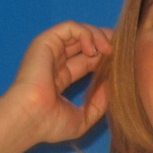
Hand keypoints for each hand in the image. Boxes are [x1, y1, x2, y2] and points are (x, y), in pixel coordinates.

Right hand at [1, 21, 113, 146]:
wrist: (30, 119)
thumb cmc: (50, 124)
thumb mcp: (83, 117)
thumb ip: (99, 102)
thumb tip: (113, 86)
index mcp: (59, 79)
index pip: (86, 62)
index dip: (104, 59)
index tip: (121, 63)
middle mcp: (54, 63)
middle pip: (84, 44)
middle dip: (105, 43)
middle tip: (122, 49)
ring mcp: (49, 51)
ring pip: (78, 33)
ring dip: (98, 36)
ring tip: (109, 50)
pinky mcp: (46, 42)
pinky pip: (70, 28)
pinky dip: (86, 33)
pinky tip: (94, 49)